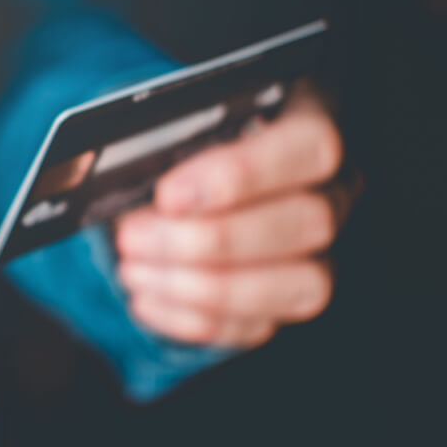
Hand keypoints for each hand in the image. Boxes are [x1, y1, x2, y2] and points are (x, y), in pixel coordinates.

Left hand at [114, 80, 355, 348]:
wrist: (166, 190)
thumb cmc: (174, 147)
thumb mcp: (165, 127)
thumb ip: (158, 141)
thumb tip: (115, 171)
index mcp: (308, 121)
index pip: (309, 146)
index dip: (242, 174)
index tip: (171, 196)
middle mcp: (331, 189)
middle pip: (309, 221)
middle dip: (212, 239)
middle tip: (136, 236)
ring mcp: (319, 251)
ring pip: (300, 283)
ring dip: (205, 286)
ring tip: (134, 268)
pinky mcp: (288, 301)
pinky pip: (260, 325)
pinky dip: (193, 318)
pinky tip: (146, 297)